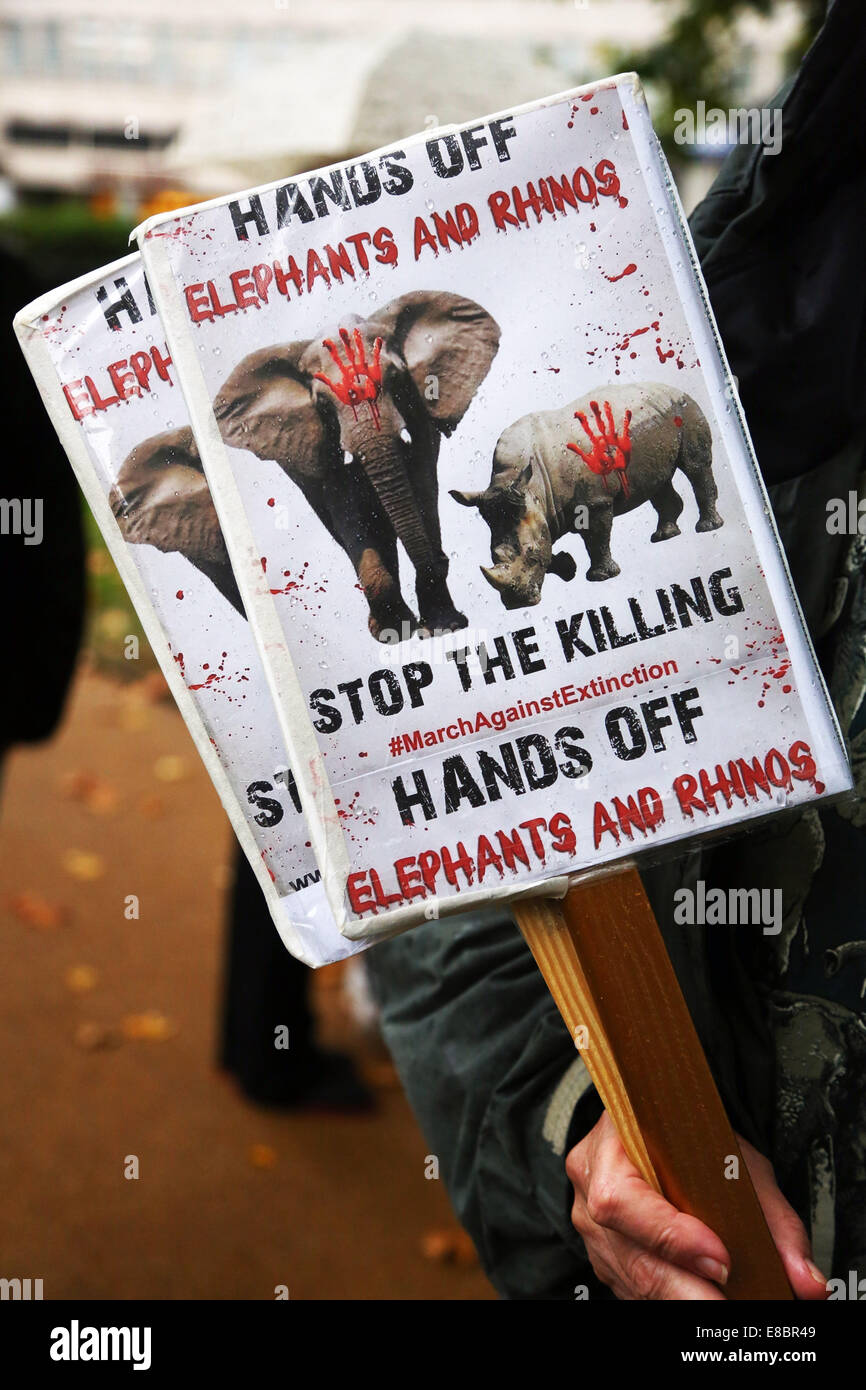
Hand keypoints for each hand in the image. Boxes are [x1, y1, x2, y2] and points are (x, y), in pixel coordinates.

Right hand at [566, 1110, 828, 1299]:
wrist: (664, 1128)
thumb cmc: (693, 1139)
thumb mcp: (738, 1161)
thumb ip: (774, 1219)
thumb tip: (806, 1281)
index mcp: (613, 1140)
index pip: (623, 1198)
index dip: (669, 1235)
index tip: (722, 1261)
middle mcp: (590, 1180)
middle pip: (628, 1250)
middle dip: (684, 1286)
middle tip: (731, 1301)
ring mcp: (588, 1220)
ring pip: (629, 1277)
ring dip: (678, 1296)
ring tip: (725, 1302)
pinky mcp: (602, 1252)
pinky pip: (629, 1287)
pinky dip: (667, 1297)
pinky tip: (699, 1294)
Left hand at [567, 399, 631, 495]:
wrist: (615, 473)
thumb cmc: (601, 467)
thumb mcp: (589, 460)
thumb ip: (579, 451)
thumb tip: (567, 444)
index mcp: (595, 441)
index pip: (588, 429)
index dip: (583, 421)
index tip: (577, 413)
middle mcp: (604, 436)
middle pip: (599, 422)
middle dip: (596, 413)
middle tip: (592, 402)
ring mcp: (614, 437)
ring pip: (611, 423)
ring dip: (609, 414)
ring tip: (606, 403)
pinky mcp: (624, 440)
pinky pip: (626, 429)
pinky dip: (627, 420)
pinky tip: (627, 411)